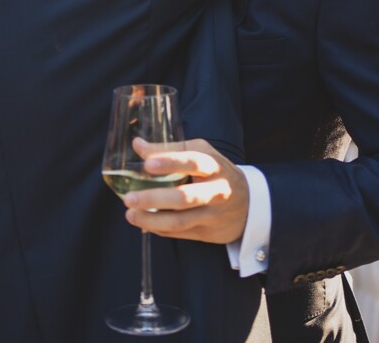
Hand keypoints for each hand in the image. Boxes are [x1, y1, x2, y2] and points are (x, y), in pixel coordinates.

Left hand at [121, 138, 249, 244]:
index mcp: (213, 166)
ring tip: (130, 214)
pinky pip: (178, 233)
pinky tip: (143, 223)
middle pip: (184, 197)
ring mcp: (211, 215)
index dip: (170, 162)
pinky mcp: (206, 233)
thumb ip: (169, 149)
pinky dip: (158, 229)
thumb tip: (137, 145)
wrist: (250, 203)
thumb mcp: (201, 153)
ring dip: (151, 220)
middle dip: (154, 198)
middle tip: (128, 198)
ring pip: (179, 221)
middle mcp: (214, 191)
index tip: (147, 164)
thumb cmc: (216, 172)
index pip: (192, 162)